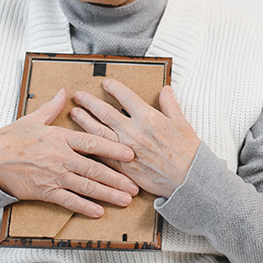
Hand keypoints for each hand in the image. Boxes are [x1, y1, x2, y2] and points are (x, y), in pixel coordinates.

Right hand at [0, 89, 138, 217]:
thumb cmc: (11, 139)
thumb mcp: (33, 119)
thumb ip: (52, 107)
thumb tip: (65, 93)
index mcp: (60, 138)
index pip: (93, 143)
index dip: (113, 148)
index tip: (130, 154)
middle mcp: (60, 157)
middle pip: (95, 169)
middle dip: (118, 178)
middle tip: (135, 185)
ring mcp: (54, 176)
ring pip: (86, 187)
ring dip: (108, 194)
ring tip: (125, 199)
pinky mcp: (45, 191)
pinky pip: (69, 200)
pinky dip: (85, 207)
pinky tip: (99, 211)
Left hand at [71, 79, 200, 198]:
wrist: (187, 178)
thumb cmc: (186, 152)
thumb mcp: (181, 122)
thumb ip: (170, 104)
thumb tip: (165, 90)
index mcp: (147, 117)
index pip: (124, 96)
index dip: (113, 87)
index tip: (106, 84)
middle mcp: (133, 131)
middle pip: (105, 112)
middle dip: (89, 102)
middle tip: (79, 96)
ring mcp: (124, 149)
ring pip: (98, 131)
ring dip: (84, 121)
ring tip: (75, 113)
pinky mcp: (122, 165)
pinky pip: (102, 153)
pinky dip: (91, 145)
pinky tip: (83, 140)